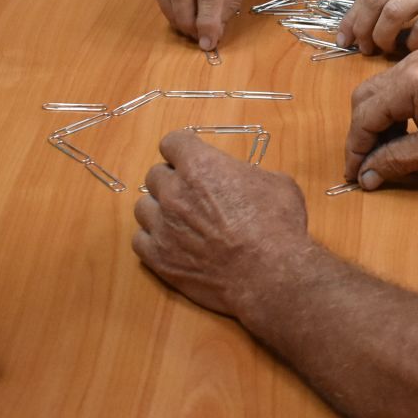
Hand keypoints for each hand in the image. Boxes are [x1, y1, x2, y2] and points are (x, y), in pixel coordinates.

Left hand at [132, 131, 313, 316]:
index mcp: (200, 165)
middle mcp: (174, 192)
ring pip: (144, 207)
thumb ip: (249, 175)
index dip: (182, 150)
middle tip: (192, 195)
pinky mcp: (158, 258)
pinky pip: (139, 240)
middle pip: (155, 175)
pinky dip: (153, 239)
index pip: (172, 142)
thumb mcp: (277, 184)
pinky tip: (172, 243)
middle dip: (172, 181)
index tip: (190, 158)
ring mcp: (162, 226)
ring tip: (180, 222)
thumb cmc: (278, 227)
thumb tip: (246, 181)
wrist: (271, 275)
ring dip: (159, 210)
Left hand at [335, 0, 417, 54]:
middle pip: (375, 0)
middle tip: (362, 49)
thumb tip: (365, 18)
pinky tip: (412, 49)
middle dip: (362, 28)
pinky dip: (413, 41)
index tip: (344, 37)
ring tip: (383, 51)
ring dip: (383, 37)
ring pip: (393, 13)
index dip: (352, 16)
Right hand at [343, 50, 417, 188]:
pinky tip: (407, 132)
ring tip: (389, 153)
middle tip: (369, 165)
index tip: (354, 176)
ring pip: (379, 92)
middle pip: (364, 99)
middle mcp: (406, 66)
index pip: (363, 118)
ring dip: (377, 123)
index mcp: (406, 84)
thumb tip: (368, 175)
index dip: (355, 151)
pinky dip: (393, 111)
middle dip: (361, 134)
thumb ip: (399, 160)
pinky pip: (397, 86)